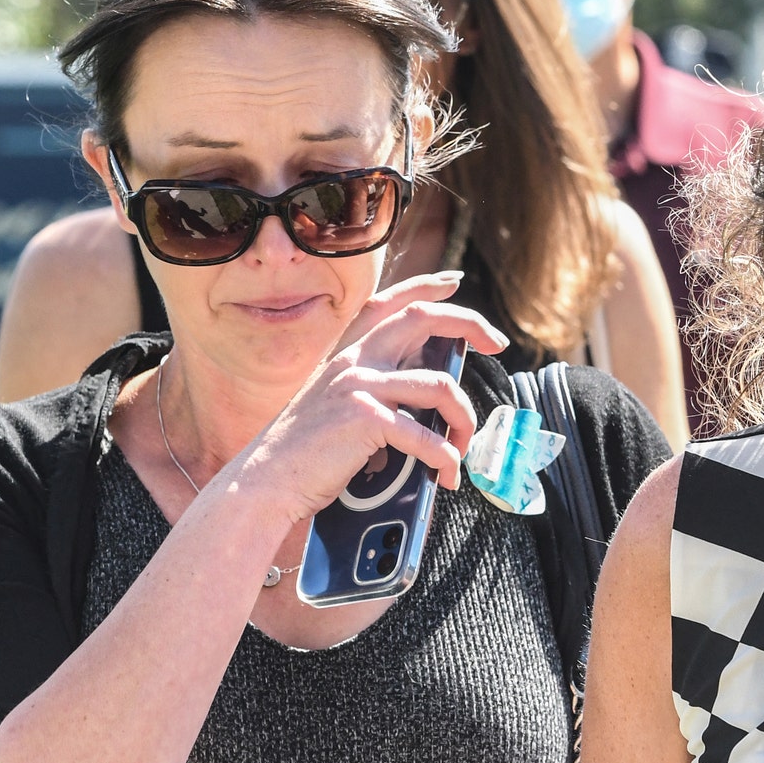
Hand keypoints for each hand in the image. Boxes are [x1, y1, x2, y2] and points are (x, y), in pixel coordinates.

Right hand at [221, 272, 508, 525]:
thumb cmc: (305, 453)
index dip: (425, 286)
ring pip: (440, 385)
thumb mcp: (336, 406)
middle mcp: (355, 360)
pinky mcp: (364, 419)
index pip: (390, 303)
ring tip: (463, 446)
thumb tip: (425, 397)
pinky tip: (447, 472)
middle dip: (470, 323)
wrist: (266, 480)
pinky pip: (424, 435)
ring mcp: (359, 386)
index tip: (455, 282)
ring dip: (464, 418)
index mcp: (348, 355)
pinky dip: (445, 457)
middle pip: (422, 318)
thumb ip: (371, 391)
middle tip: (497, 344)